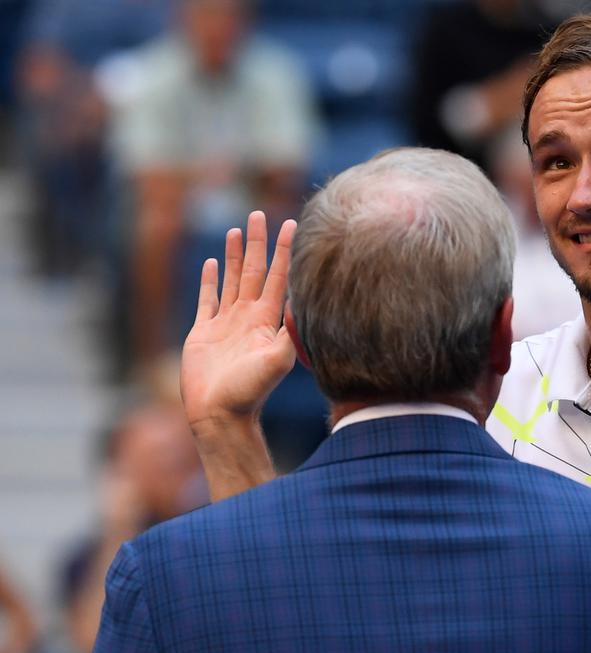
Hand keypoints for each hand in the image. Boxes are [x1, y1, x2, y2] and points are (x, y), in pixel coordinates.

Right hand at [181, 211, 296, 434]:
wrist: (221, 415)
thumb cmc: (250, 392)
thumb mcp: (276, 361)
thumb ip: (288, 334)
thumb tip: (301, 304)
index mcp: (267, 321)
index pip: (278, 277)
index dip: (284, 252)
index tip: (292, 225)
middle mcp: (249, 318)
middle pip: (253, 271)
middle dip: (257, 243)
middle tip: (260, 213)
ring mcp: (226, 324)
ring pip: (231, 280)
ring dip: (233, 255)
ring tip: (237, 229)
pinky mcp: (203, 333)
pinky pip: (207, 300)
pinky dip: (209, 281)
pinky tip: (210, 263)